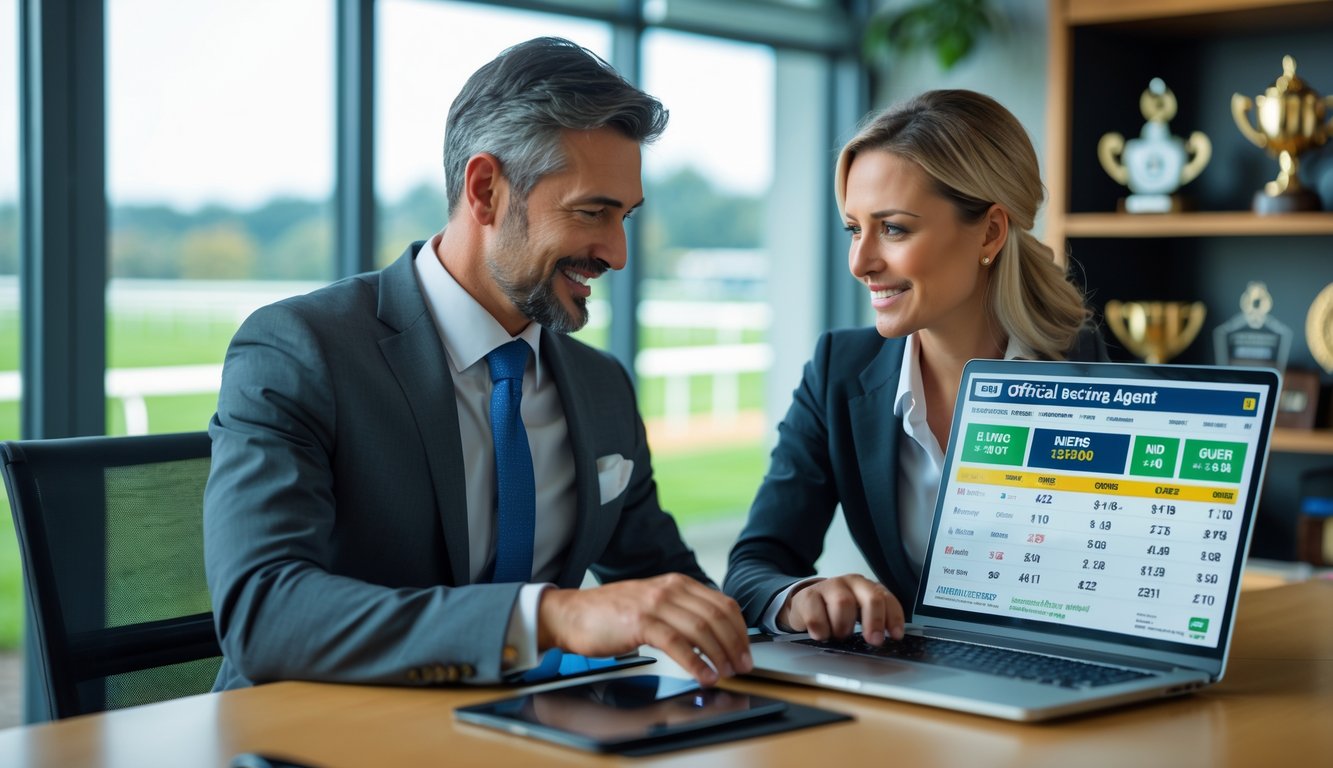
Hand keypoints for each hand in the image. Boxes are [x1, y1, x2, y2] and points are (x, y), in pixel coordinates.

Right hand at [536, 573, 752, 685]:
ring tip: (726, 673)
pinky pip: (678, 644)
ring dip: (720, 655)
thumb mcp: (653, 604)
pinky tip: (704, 675)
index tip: (746, 650)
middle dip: (735, 644)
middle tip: (742, 665)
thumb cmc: (610, 614)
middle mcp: (669, 589)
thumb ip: (681, 612)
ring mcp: (655, 604)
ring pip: (701, 629)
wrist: (571, 614)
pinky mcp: (640, 623)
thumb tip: (712, 636)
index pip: (722, 603)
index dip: (739, 629)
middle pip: (717, 616)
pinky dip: (696, 662)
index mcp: (676, 583)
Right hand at [777, 574, 904, 644]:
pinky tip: (821, 634)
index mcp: (867, 587)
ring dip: (843, 626)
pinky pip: (817, 615)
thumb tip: (881, 642)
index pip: (887, 599)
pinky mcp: (808, 595)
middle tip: (873, 640)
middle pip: (870, 597)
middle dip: (875, 621)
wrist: (804, 606)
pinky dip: (821, 630)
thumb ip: (871, 623)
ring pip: (843, 603)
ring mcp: (829, 586)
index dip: (893, 618)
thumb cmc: (835, 613)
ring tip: (838, 635)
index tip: (896, 636)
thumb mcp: (857, 615)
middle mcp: (851, 582)